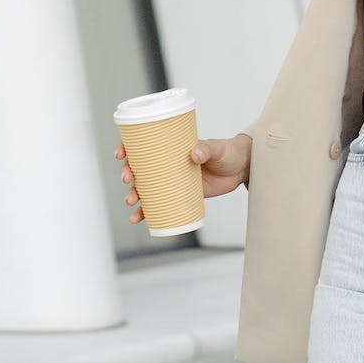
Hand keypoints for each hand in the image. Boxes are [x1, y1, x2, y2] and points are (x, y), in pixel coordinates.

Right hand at [113, 134, 252, 225]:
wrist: (241, 168)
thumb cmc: (227, 152)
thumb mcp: (216, 148)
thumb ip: (206, 149)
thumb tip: (193, 154)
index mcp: (172, 146)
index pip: (144, 144)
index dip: (128, 147)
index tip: (121, 154)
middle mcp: (168, 163)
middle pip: (139, 167)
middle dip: (128, 173)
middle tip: (127, 179)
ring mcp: (172, 180)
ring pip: (145, 188)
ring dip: (134, 194)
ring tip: (131, 202)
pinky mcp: (180, 195)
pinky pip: (159, 204)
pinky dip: (146, 212)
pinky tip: (137, 218)